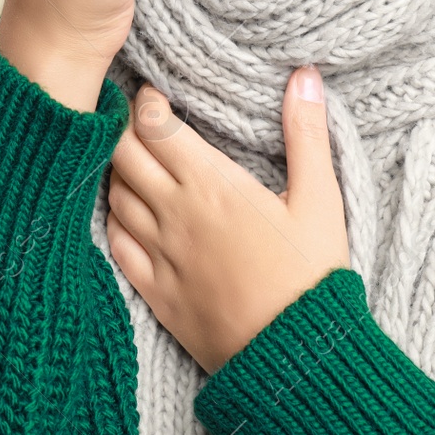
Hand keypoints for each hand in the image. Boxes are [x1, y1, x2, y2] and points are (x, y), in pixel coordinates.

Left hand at [105, 67, 349, 371]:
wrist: (296, 358)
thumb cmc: (313, 276)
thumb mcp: (320, 200)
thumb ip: (306, 134)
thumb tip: (303, 76)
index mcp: (212, 185)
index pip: (154, 125)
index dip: (146, 100)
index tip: (155, 92)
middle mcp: (174, 214)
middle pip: (121, 153)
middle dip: (121, 126)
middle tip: (135, 119)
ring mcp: (159, 253)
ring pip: (113, 194)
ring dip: (116, 169)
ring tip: (130, 159)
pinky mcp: (154, 289)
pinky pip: (115, 243)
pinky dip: (114, 217)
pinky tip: (125, 210)